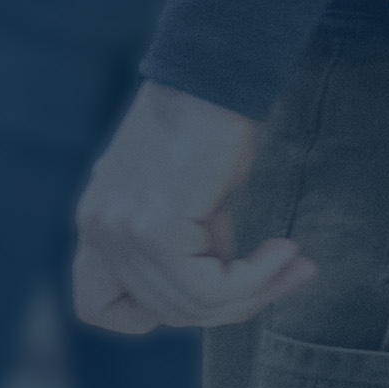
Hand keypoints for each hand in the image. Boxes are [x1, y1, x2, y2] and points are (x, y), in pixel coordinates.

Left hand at [70, 82, 310, 334]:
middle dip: (231, 304)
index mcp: (97, 221)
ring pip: (191, 306)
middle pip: (162, 312)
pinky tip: (283, 253)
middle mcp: (98, 230)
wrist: (215, 74)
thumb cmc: (209, 125)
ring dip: (254, 291)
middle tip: (285, 276)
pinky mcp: (154, 228)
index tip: (206, 287)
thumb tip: (225, 283)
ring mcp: (121, 231)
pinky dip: (255, 280)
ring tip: (292, 263)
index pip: (98, 305)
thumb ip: (188, 245)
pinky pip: (208, 287)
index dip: (152, 314)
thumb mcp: (187, 199)